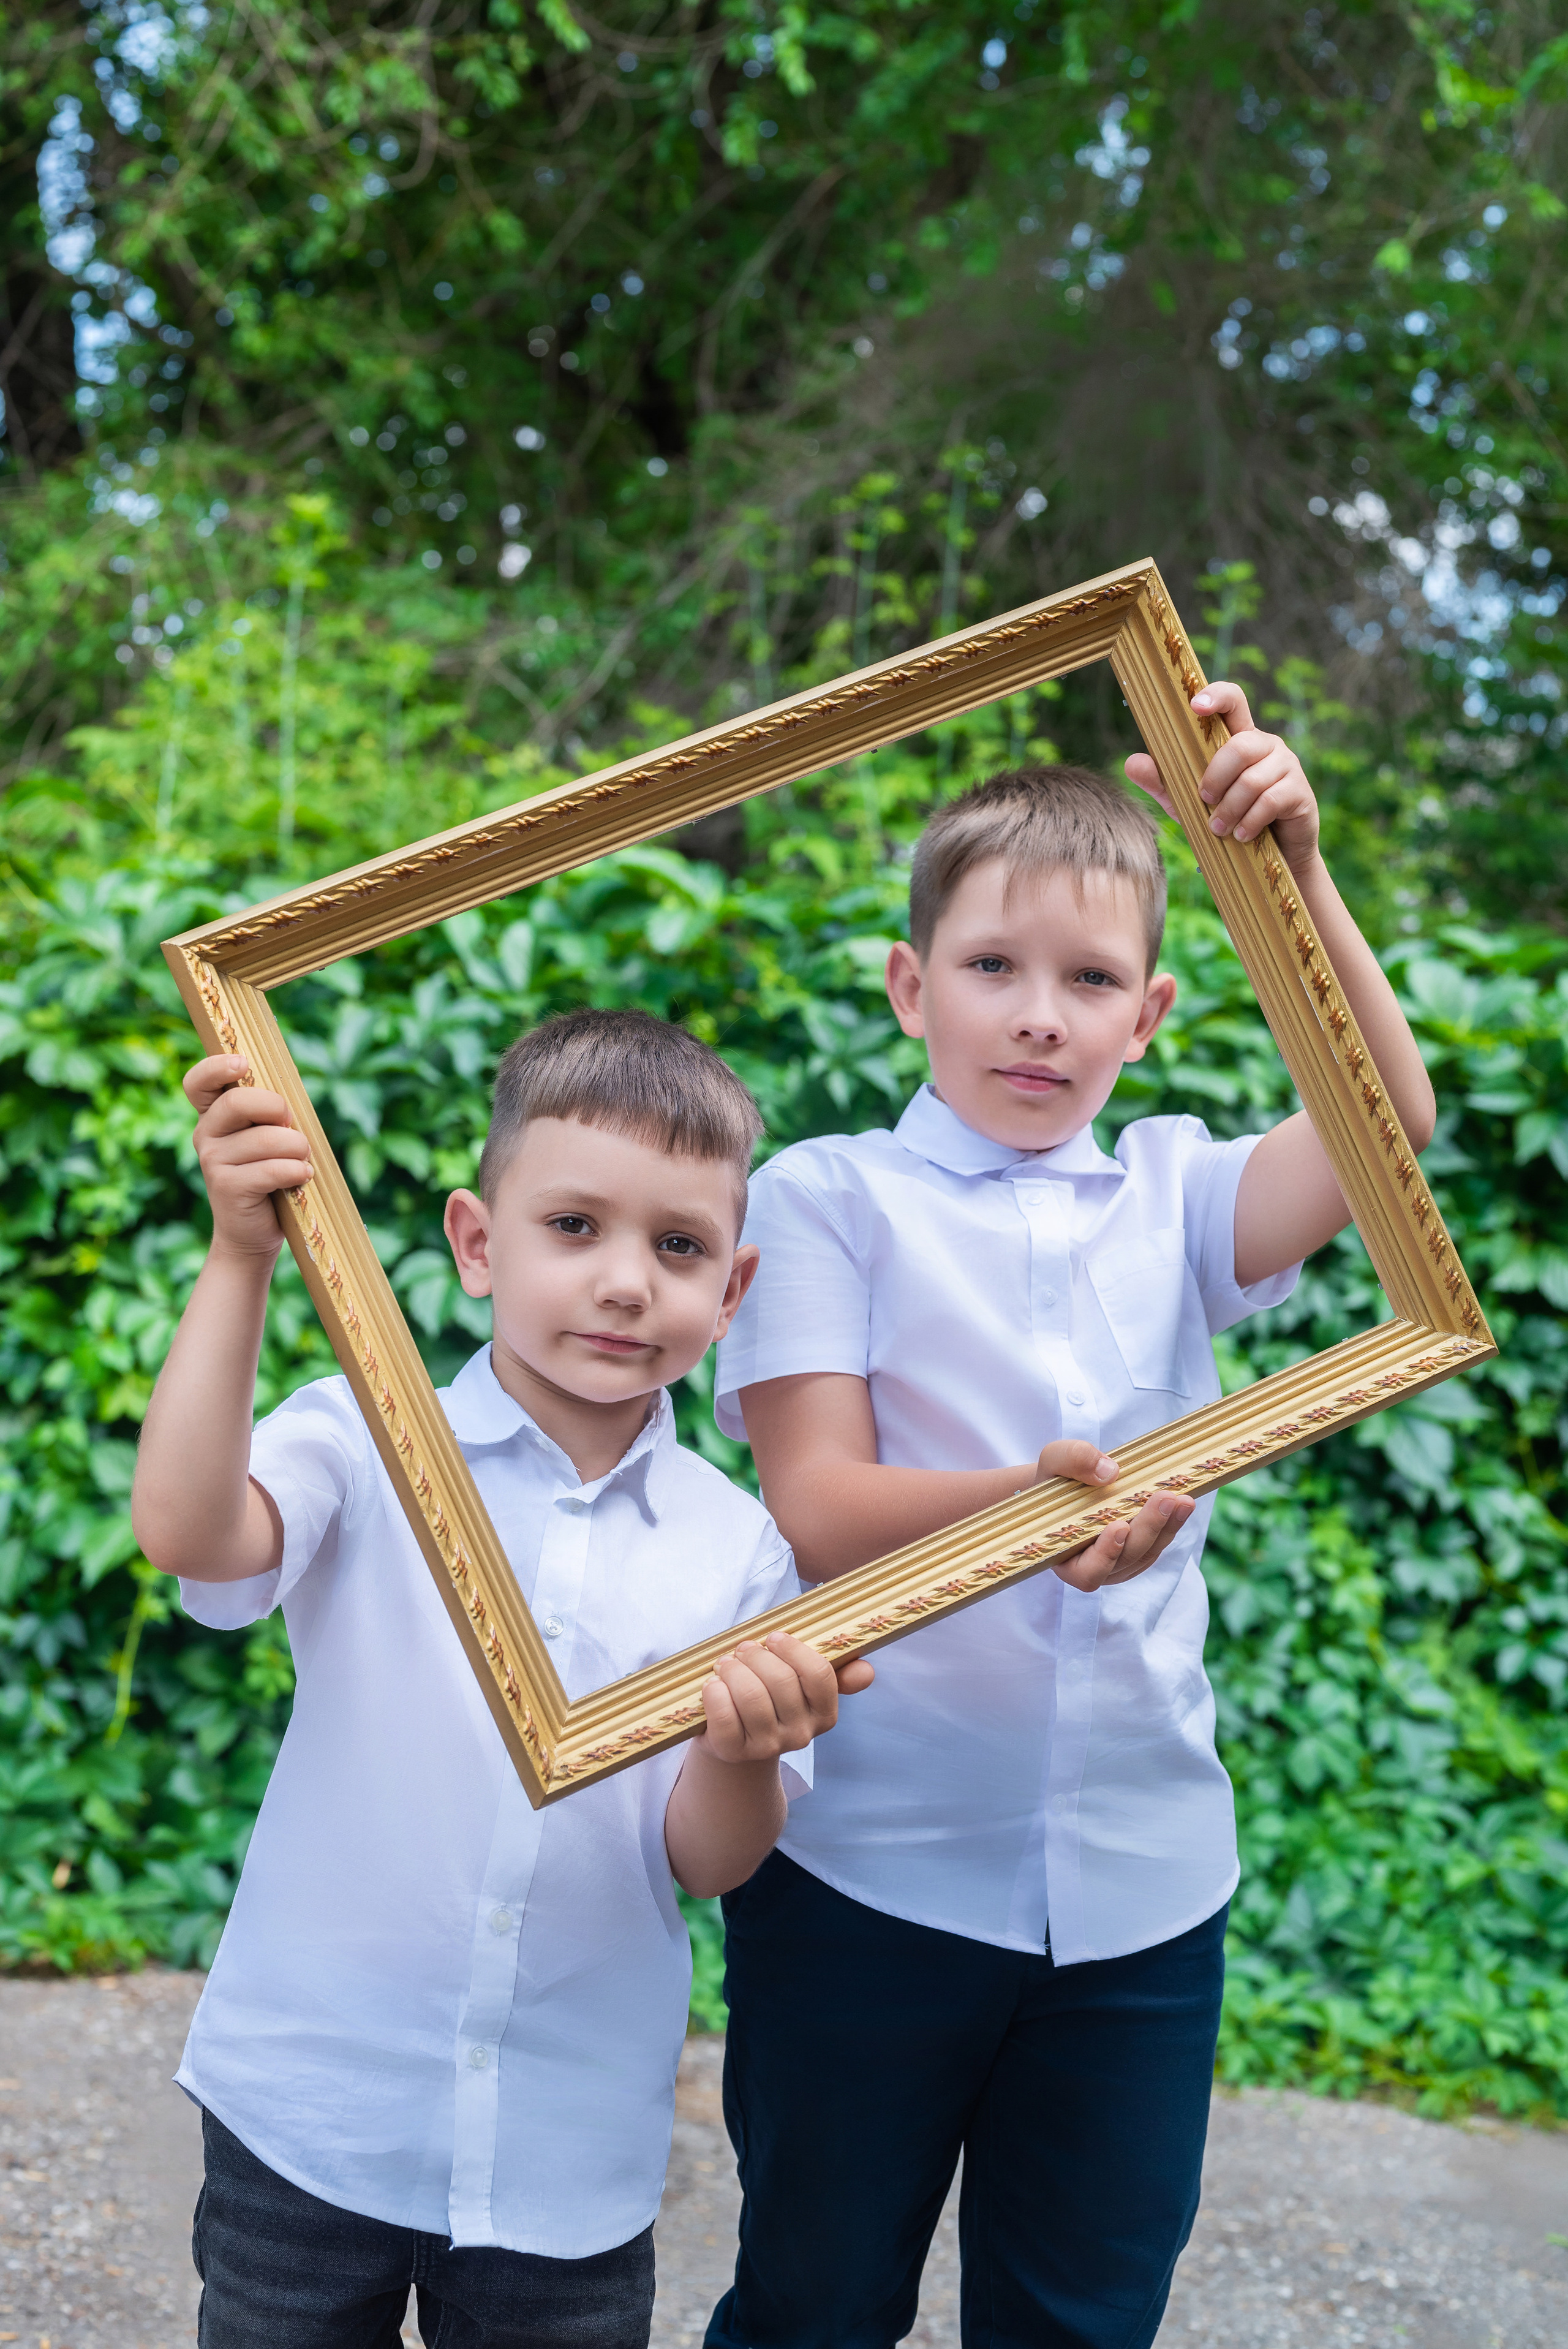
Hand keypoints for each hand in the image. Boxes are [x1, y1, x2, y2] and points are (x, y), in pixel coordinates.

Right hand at [184, 1054, 312, 1259]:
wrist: (253, 1234)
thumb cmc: (270, 1178)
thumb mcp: (269, 1139)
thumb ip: (271, 1115)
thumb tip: (288, 1095)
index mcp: (214, 1116)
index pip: (198, 1082)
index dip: (216, 1067)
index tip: (242, 1063)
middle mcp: (205, 1135)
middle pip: (236, 1103)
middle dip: (276, 1108)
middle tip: (292, 1125)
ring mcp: (212, 1161)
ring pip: (264, 1139)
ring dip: (296, 1148)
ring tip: (304, 1160)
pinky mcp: (226, 1187)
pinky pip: (271, 1169)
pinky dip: (296, 1171)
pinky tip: (303, 1177)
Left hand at [700, 1631, 873, 1763]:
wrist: (735, 1742)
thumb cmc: (769, 1698)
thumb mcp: (801, 1685)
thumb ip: (835, 1672)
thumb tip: (867, 1671)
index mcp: (824, 1714)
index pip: (819, 1674)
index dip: (793, 1649)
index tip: (774, 1638)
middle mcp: (801, 1735)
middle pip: (781, 1680)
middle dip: (757, 1655)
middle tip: (743, 1649)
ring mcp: (768, 1747)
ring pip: (752, 1695)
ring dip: (733, 1669)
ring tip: (726, 1664)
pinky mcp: (734, 1752)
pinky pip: (724, 1714)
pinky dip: (715, 1692)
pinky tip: (713, 1685)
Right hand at [1032, 1437, 1195, 1592]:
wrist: (1063, 1486)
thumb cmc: (1053, 1480)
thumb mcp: (1053, 1461)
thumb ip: (1072, 1460)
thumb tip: (1108, 1471)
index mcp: (1064, 1556)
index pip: (1087, 1571)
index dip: (1105, 1555)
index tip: (1119, 1526)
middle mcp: (1094, 1567)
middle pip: (1127, 1559)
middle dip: (1147, 1530)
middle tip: (1164, 1500)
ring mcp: (1119, 1562)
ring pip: (1147, 1553)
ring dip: (1167, 1528)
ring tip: (1182, 1500)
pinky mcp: (1139, 1550)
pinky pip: (1158, 1544)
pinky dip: (1171, 1525)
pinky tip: (1182, 1503)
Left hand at [1124, 680, 1321, 878]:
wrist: (1272, 859)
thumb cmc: (1229, 820)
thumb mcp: (1188, 803)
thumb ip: (1163, 782)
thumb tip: (1132, 762)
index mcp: (1239, 738)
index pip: (1233, 700)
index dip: (1217, 695)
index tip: (1195, 706)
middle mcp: (1265, 745)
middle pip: (1238, 746)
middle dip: (1214, 777)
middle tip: (1203, 800)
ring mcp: (1287, 765)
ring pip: (1252, 779)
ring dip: (1228, 808)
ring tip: (1219, 829)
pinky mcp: (1300, 792)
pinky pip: (1269, 801)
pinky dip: (1249, 821)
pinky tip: (1241, 835)